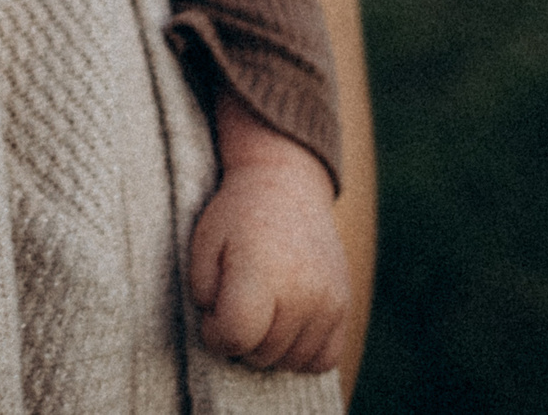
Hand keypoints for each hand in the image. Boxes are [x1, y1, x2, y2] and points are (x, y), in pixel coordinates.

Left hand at [188, 96, 350, 373]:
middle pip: (261, 354)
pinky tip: (287, 325)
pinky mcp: (345, 306)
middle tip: (236, 300)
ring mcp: (329, 302)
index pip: (235, 337)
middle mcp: (302, 291)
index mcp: (261, 273)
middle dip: (240, 336)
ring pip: (291, 362)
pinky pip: (325, 359)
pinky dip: (302, 352)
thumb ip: (204, 297)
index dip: (214, 332)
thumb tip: (224, 335)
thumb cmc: (236, 217)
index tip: (212, 310)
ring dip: (270, 347)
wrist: (286, 185)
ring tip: (261, 309)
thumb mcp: (203, 245)